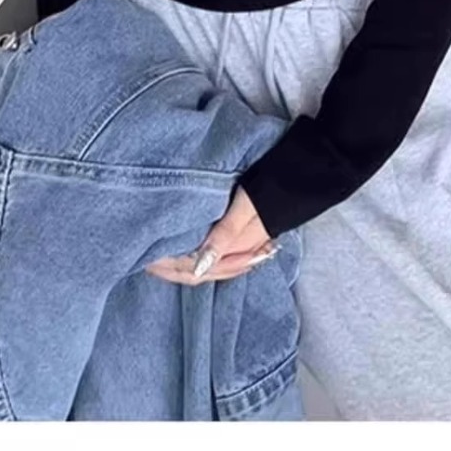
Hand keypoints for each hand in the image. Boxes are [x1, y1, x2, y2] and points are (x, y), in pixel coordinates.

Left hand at [145, 183, 275, 284]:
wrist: (303, 178)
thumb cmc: (272, 188)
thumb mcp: (245, 208)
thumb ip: (224, 236)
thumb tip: (199, 267)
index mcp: (234, 249)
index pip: (195, 269)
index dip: (169, 267)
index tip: (147, 259)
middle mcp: (237, 254)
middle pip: (199, 273)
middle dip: (172, 270)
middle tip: (147, 260)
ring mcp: (242, 248)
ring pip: (208, 268)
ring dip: (184, 265)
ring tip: (162, 257)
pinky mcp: (243, 239)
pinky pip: (217, 258)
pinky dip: (199, 258)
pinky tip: (191, 251)